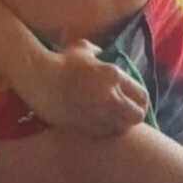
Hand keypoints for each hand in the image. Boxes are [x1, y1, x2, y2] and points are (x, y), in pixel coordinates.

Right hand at [22, 39, 148, 137]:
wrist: (41, 81)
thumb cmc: (61, 61)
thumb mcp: (82, 48)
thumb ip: (97, 52)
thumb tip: (101, 54)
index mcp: (114, 76)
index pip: (141, 94)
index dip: (140, 99)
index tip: (135, 99)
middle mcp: (112, 98)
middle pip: (138, 115)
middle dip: (135, 113)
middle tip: (127, 111)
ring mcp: (100, 115)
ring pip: (124, 127)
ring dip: (121, 123)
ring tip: (113, 118)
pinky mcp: (88, 128)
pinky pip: (107, 133)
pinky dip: (106, 129)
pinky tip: (98, 122)